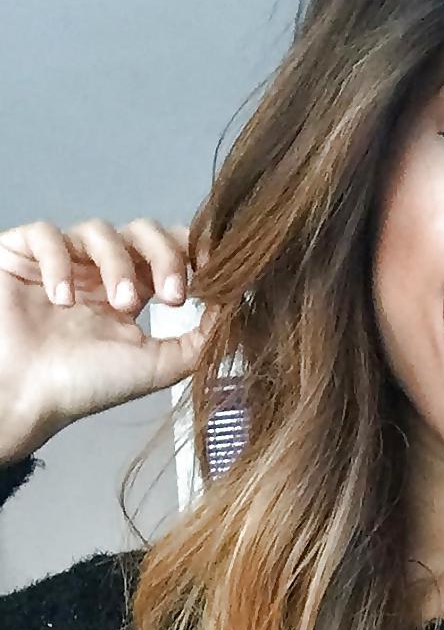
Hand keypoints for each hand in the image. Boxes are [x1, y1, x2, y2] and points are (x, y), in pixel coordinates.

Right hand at [0, 218, 215, 463]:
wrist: (25, 399)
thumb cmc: (83, 387)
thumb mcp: (159, 366)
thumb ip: (201, 340)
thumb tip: (236, 308)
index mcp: (131, 292)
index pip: (168, 251)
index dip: (193, 251)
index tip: (215, 270)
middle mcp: (97, 272)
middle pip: (141, 231)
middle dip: (164, 257)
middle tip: (173, 297)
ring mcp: (61, 261)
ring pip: (99, 230)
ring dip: (117, 265)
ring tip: (119, 306)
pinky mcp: (20, 255)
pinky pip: (45, 233)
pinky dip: (59, 261)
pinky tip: (63, 298)